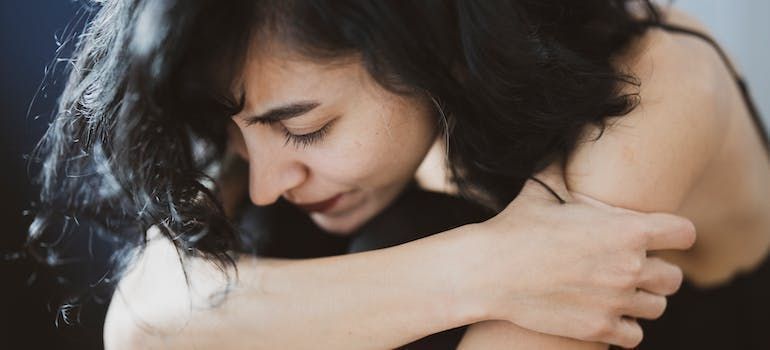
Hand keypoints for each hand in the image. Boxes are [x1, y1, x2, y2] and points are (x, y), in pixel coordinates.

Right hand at [463, 167, 694, 347]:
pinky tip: (605, 314)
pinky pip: (634, 336)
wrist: (488, 272)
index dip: (673, 233)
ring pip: (656, 307)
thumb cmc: (515, 227)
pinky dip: (624, 328)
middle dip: (657, 271)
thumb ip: (564, 165)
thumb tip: (568, 127)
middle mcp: (630, 267)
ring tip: (617, 292)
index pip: (684, 233)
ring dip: (641, 299)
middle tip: (630, 267)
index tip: (658, 237)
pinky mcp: (599, 329)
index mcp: (627, 230)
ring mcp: (616, 302)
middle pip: (674, 277)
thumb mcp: (542, 189)